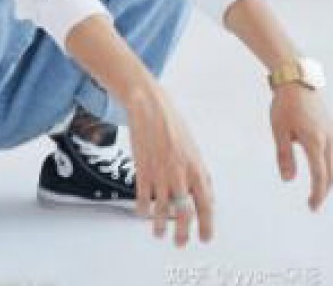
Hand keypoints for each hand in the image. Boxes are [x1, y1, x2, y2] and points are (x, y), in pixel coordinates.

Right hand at [125, 79, 213, 246]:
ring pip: (162, 208)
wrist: (149, 107)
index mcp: (196, 167)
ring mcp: (159, 171)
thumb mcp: (193, 147)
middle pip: (184, 212)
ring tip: (159, 234)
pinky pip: (143, 195)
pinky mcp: (142, 168)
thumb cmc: (172, 124)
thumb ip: (199, 171)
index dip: (206, 225)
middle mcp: (179, 173)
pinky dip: (142, 208)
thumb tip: (205, 192)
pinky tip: (142, 213)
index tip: (205, 237)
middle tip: (180, 242)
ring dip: (160, 225)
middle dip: (183, 232)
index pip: (206, 204)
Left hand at [270, 84, 332, 209]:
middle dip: (324, 189)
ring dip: (329, 177)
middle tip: (313, 203)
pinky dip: (330, 164)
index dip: (317, 193)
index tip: (312, 207)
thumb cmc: (285, 105)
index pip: (319, 175)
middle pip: (331, 172)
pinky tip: (323, 167)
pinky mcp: (331, 127)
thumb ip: (284, 155)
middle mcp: (328, 139)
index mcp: (315, 141)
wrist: (297, 81)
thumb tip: (288, 180)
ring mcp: (332, 132)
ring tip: (319, 188)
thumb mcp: (279, 130)